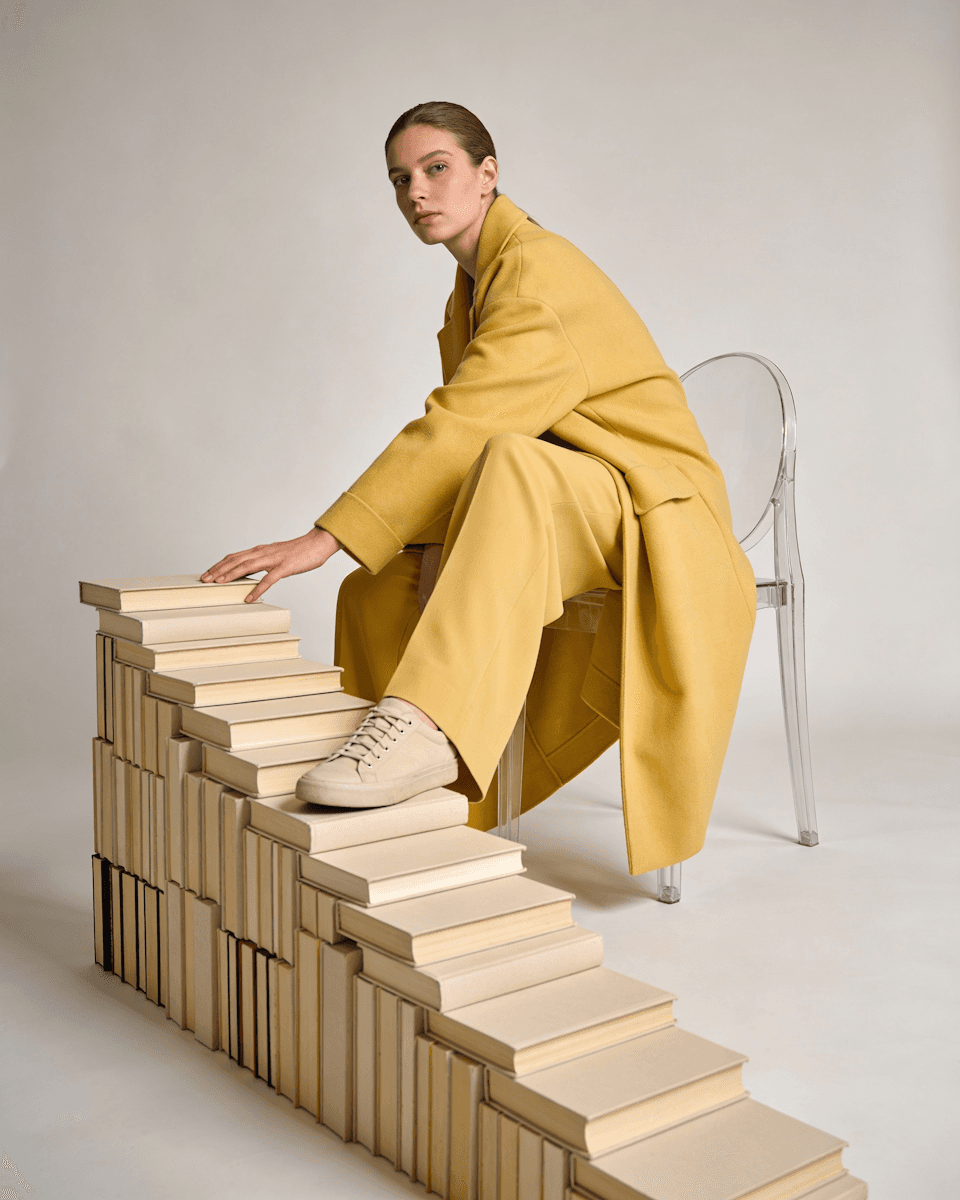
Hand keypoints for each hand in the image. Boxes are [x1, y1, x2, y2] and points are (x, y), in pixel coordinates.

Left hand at [201, 527, 340, 601]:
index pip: (234, 557)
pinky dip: (256, 589)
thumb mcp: (276, 555)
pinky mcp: (284, 567)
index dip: (219, 565)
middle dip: (218, 570)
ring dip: (230, 575)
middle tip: (205, 580)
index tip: (207, 573)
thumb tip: (251, 571)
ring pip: (247, 567)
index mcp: (260, 550)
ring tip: (219, 584)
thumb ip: (263, 561)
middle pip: (235, 560)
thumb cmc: (299, 551)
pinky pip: (268, 580)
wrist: (318, 543)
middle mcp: (263, 552)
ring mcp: (273, 559)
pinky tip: (249, 598)